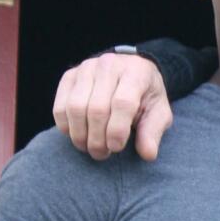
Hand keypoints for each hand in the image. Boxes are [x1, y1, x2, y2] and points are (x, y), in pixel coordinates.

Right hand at [52, 52, 172, 161]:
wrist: (131, 72)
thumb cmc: (146, 96)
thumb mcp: (158, 112)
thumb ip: (153, 132)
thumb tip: (148, 155)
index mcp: (136, 73)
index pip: (123, 103)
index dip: (117, 130)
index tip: (116, 148)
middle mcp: (109, 66)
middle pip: (97, 108)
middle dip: (97, 138)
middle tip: (101, 154)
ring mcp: (86, 69)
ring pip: (75, 107)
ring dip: (80, 135)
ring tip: (89, 148)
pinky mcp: (69, 76)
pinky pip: (60, 105)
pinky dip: (65, 126)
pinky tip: (77, 136)